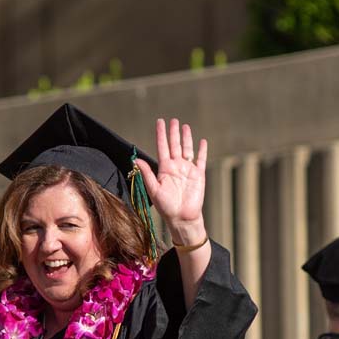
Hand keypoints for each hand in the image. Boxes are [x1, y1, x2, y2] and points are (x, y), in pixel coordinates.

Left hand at [136, 118, 207, 245]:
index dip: (161, 134)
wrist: (182, 218)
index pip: (162, 147)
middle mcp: (176, 167)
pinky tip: (202, 141)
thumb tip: (136, 160)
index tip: (160, 122)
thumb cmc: (166, 207)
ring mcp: (188, 170)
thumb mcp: (154, 189)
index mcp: (164, 169)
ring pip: (187, 149)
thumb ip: (147, 173)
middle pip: (174, 145)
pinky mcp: (198, 175)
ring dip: (186, 138)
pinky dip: (202, 150)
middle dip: (173, 132)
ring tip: (185, 126)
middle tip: (173, 120)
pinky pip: (201, 160)